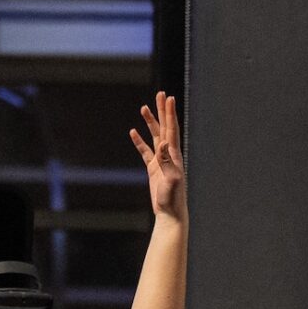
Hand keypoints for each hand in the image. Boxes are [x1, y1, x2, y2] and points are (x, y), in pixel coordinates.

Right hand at [130, 92, 185, 223]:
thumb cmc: (172, 199)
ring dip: (150, 122)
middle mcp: (169, 155)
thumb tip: (162, 144)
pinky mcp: (153, 169)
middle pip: (164, 127)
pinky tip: (133, 132)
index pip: (171, 129)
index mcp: (174, 155)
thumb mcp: (170, 179)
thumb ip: (167, 161)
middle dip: (161, 111)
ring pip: (154, 136)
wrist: (170, 214)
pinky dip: (139, 141)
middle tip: (160, 94)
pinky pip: (145, 151)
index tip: (168, 98)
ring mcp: (161, 161)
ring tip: (143, 108)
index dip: (169, 113)